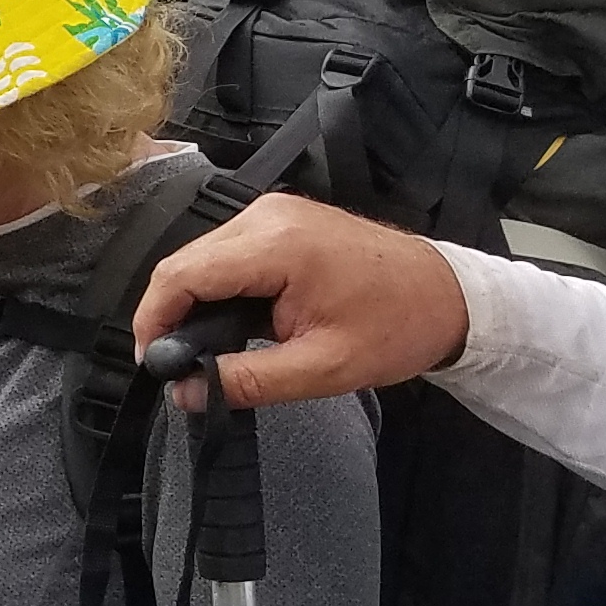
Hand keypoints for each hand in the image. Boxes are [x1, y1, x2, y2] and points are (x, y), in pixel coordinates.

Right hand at [130, 190, 468, 409]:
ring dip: (193, 301)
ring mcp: (274, 212)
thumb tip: (184, 393)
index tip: (154, 363)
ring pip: (201, 256)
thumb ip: (247, 380)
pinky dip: (217, 286)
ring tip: (204, 348)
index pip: (181, 274)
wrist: (452, 296)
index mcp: (276, 245)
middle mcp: (267, 215)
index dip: (153, 320)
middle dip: (170, 314)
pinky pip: (226, 252)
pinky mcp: (281, 219)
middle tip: (178, 366)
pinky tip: (231, 320)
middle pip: (185, 262)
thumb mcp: (323, 368)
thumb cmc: (398, 328)